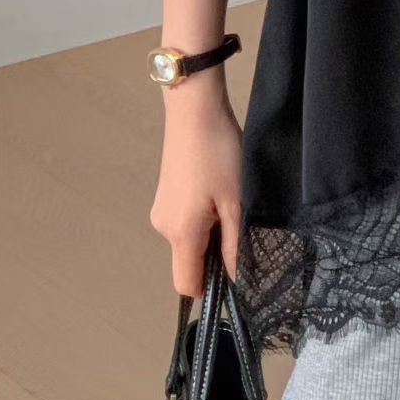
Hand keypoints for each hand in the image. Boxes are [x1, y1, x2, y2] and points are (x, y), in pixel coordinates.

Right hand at [149, 78, 242, 295]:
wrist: (195, 111)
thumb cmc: (219, 154)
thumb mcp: (236, 202)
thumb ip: (235, 245)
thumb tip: (235, 278)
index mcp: (181, 233)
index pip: (186, 285)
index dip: (210, 288)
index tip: (233, 272)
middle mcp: (164, 227)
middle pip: (188, 262)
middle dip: (215, 255)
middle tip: (238, 224)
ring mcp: (161, 211)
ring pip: (188, 241)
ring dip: (210, 233)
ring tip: (229, 201)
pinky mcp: (165, 196)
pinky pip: (184, 223)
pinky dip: (202, 218)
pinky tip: (217, 192)